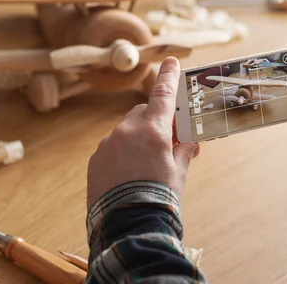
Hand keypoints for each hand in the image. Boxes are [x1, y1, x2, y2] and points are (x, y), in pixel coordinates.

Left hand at [87, 57, 199, 208]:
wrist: (128, 226)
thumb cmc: (159, 198)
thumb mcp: (178, 173)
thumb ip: (183, 151)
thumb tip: (190, 143)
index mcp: (152, 131)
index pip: (163, 94)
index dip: (168, 76)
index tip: (170, 61)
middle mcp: (127, 131)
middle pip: (144, 113)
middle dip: (155, 121)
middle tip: (167, 141)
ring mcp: (108, 144)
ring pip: (127, 130)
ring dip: (137, 139)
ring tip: (145, 167)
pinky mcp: (96, 159)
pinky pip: (112, 147)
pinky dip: (122, 153)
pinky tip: (128, 175)